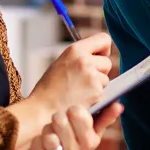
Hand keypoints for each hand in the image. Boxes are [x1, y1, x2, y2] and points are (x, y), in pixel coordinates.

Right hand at [7, 33, 112, 149]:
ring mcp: (92, 77)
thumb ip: (80, 57)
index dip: (103, 50)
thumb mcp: (62, 63)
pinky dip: (96, 97)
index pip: (104, 39)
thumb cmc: (50, 89)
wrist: (42, 109)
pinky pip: (104, 93)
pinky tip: (81, 100)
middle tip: (82, 81)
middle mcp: (84, 60)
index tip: (98, 57)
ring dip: (97, 86)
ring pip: (106, 79)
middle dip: (100, 71)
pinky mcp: (96, 92)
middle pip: (107, 62)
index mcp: (75, 50)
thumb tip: (101, 55)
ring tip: (78, 91)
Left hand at [30, 103, 123, 149]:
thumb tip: (118, 105)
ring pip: (48, 133)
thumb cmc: (79, 142)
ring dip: (47, 129)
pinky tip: (42, 142)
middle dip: (58, 117)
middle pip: (59, 120)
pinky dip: (37, 139)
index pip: (78, 114)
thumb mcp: (93, 132)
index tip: (73, 112)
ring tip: (52, 132)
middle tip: (60, 120)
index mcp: (89, 141)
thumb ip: (105, 118)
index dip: (73, 110)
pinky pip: (36, 143)